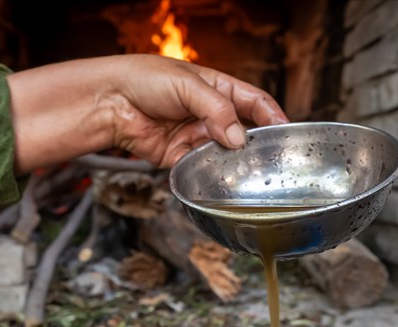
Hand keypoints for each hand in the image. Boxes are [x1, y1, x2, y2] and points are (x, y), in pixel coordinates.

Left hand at [7, 55, 288, 171]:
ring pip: (225, 154)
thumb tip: (238, 138)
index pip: (255, 103)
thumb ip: (216, 110)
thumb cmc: (144, 80)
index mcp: (218, 89)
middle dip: (255, 146)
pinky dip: (210, 173)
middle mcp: (210, 114)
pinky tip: (217, 175)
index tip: (287, 133)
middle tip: (267, 159)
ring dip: (233, 162)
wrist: (110, 101)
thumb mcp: (188, 86)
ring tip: (244, 170)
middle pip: (243, 132)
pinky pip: (202, 168)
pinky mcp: (180, 157)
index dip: (273, 117)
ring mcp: (196, 136)